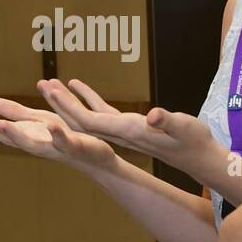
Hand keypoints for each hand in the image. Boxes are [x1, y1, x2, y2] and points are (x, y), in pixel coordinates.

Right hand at [0, 97, 116, 173]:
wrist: (95, 157)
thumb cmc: (66, 137)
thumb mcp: (39, 121)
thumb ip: (16, 113)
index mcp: (29, 136)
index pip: (2, 128)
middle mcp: (37, 144)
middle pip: (13, 139)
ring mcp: (54, 147)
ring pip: (33, 143)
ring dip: (17, 134)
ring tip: (1, 124)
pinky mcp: (74, 146)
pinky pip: (64, 140)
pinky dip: (57, 134)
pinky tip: (51, 125)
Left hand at [38, 78, 216, 176]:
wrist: (200, 158)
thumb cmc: (194, 141)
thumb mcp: (183, 127)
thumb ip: (168, 121)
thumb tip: (155, 116)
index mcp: (127, 130)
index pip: (89, 120)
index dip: (69, 107)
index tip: (52, 93)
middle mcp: (120, 132)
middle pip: (80, 119)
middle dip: (59, 104)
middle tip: (42, 85)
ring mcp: (123, 130)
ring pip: (86, 115)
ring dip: (68, 101)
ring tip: (51, 84)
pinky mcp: (129, 126)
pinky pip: (100, 111)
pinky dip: (87, 98)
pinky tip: (78, 86)